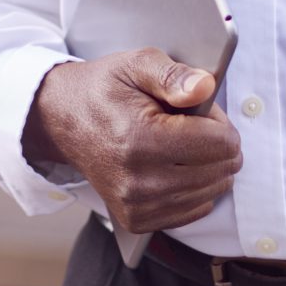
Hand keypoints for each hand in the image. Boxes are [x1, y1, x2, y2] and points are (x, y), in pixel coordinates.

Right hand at [22, 48, 241, 235]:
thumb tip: (206, 88)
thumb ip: (174, 74)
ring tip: (177, 144)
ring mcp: (136, 205)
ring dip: (207, 166)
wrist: (63, 120)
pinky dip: (194, 188)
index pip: (221, 143)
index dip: (219, 121)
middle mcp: (138, 180)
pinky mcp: (136, 220)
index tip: (200, 111)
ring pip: (213, 192)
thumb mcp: (136, 64)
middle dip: (216, 144)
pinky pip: (195, 209)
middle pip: (222, 170)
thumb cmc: (104, 90)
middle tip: (187, 126)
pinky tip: (173, 167)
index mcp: (140, 139)